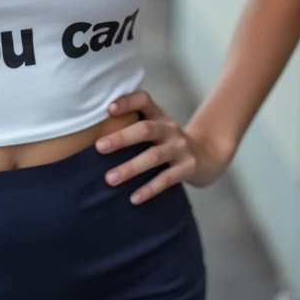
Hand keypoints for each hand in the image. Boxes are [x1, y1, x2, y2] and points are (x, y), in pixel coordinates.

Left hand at [96, 89, 233, 204]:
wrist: (208, 156)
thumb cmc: (169, 142)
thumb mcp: (156, 128)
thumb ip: (133, 126)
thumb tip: (91, 135)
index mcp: (159, 116)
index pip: (144, 100)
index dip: (127, 101)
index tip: (108, 109)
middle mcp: (170, 128)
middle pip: (145, 129)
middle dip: (122, 138)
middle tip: (99, 147)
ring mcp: (181, 148)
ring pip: (154, 156)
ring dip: (130, 167)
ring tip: (110, 179)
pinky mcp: (188, 168)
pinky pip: (167, 179)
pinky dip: (149, 189)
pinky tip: (133, 198)